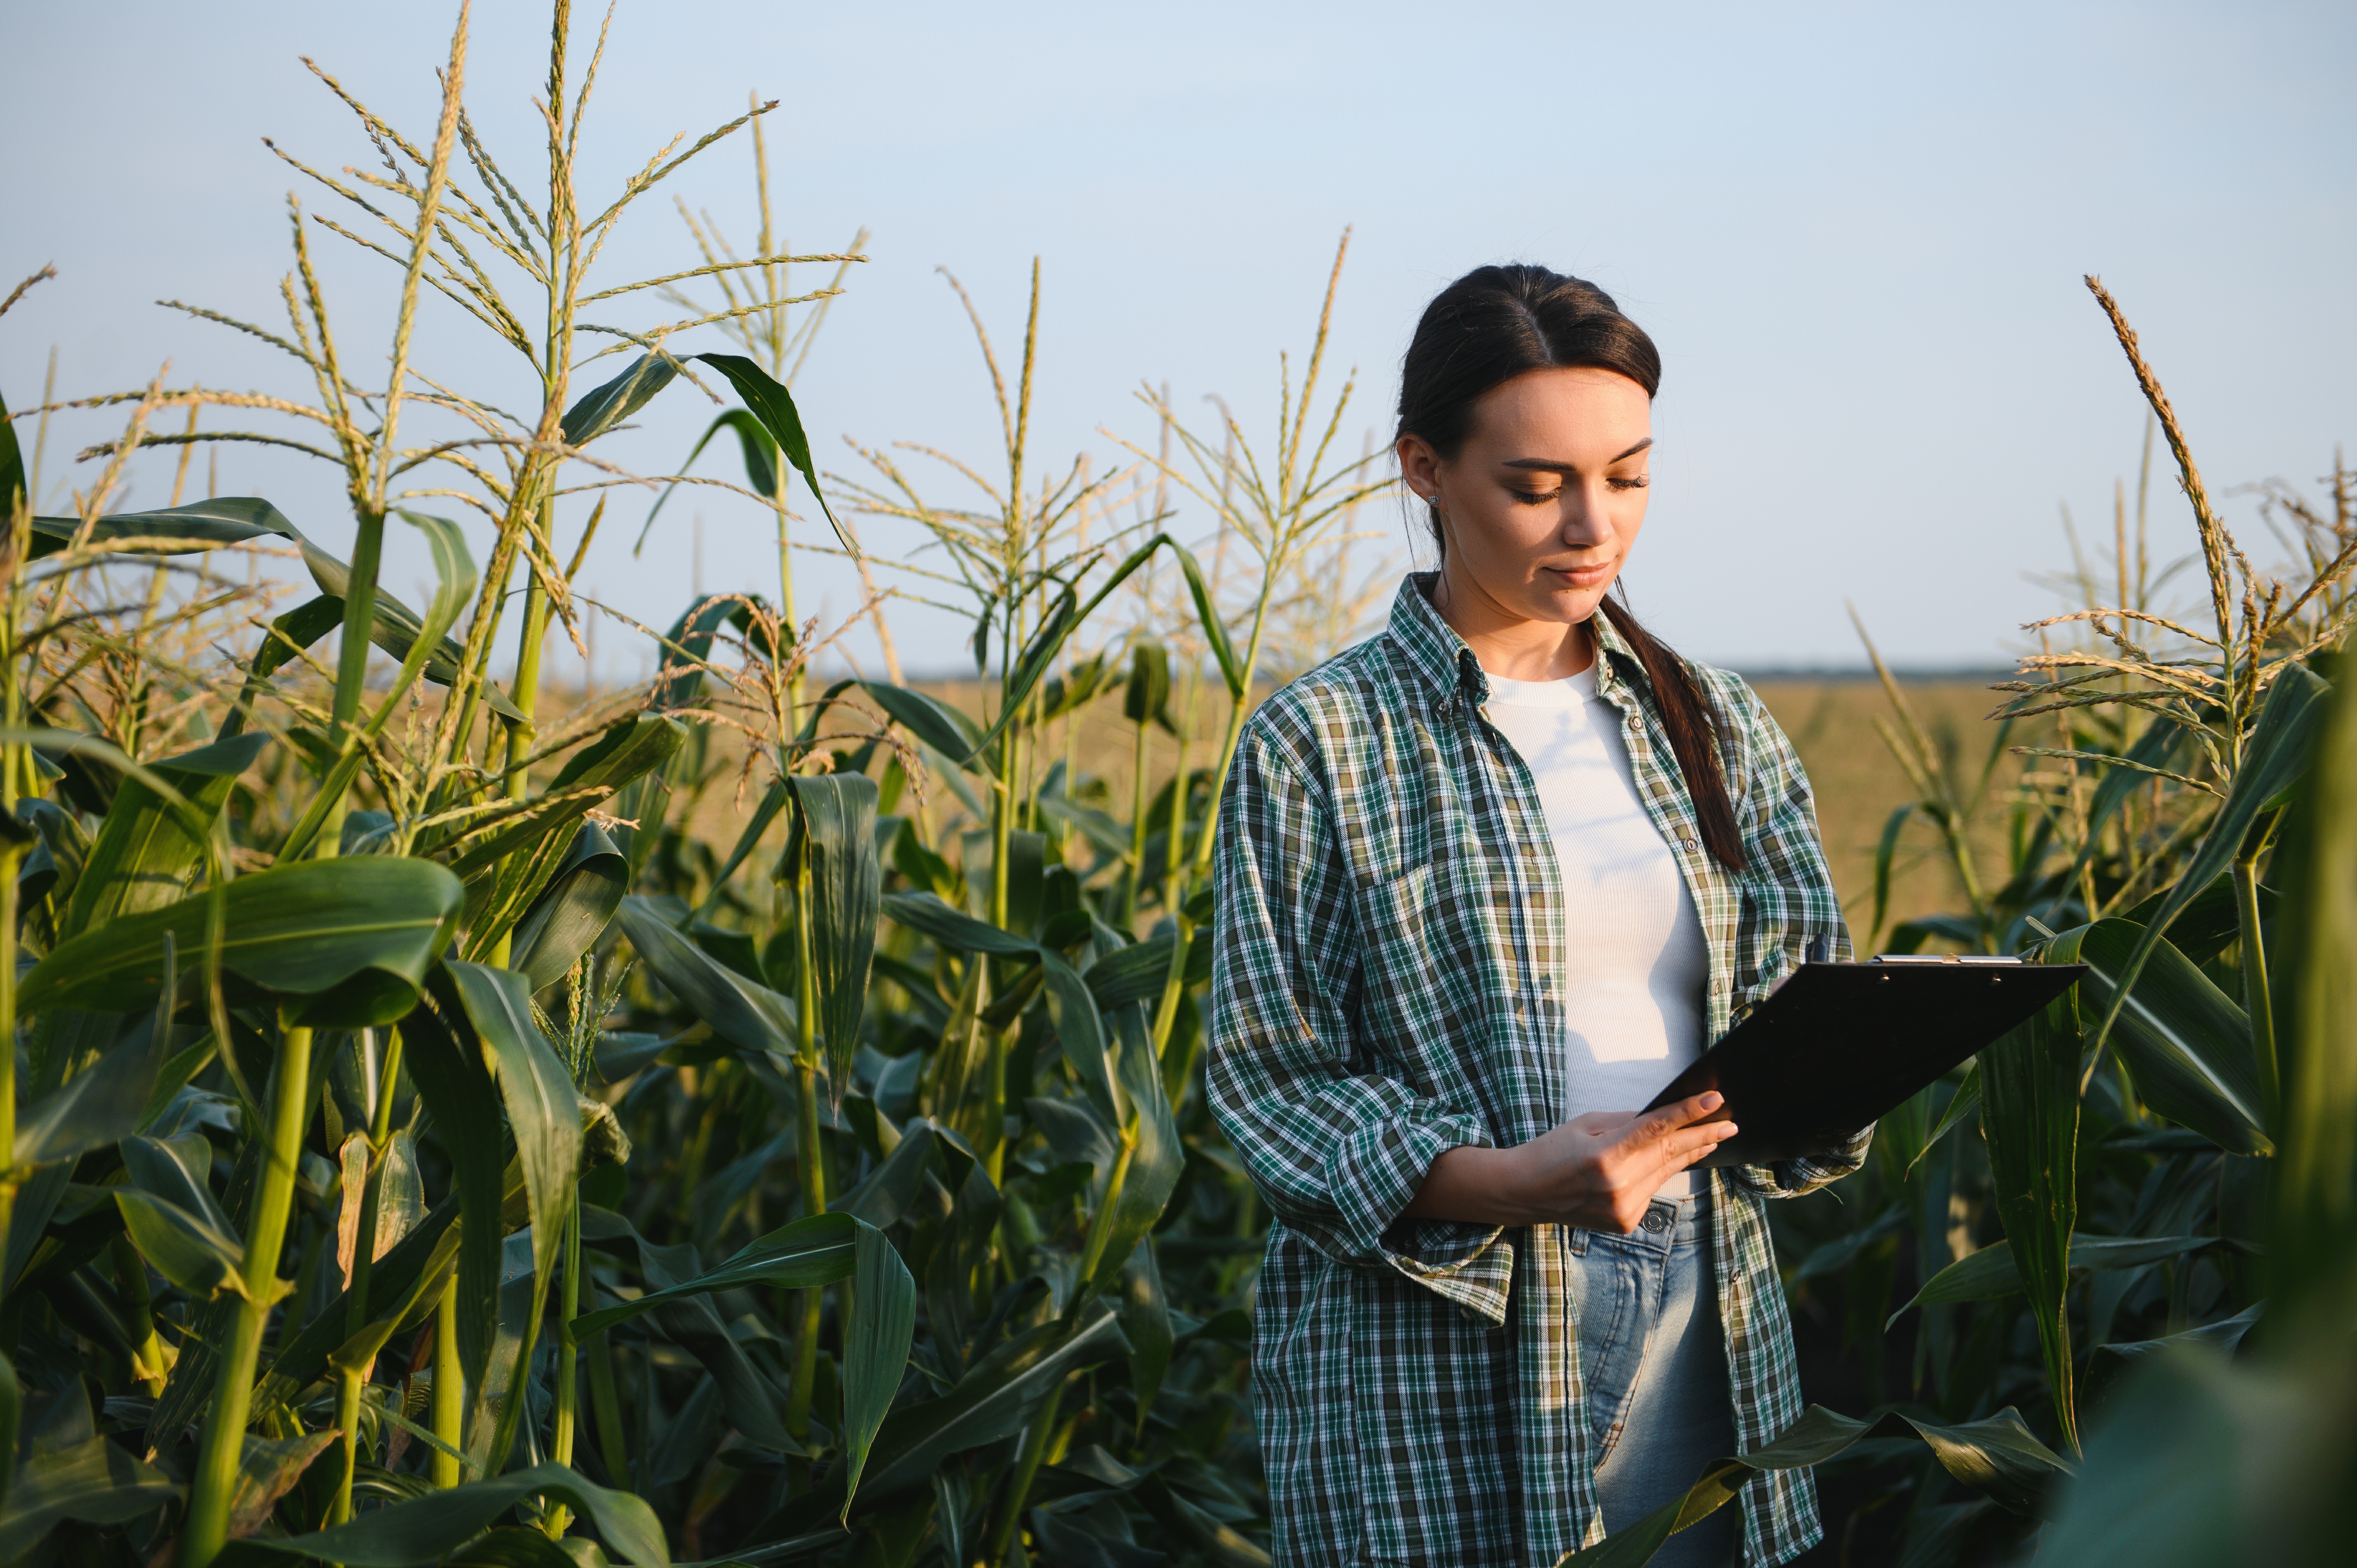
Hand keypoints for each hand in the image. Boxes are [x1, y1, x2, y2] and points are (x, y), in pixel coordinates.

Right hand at [1400, 1092, 1738, 1231]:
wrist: (1525, 1192)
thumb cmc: (1551, 1151)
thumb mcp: (1586, 1123)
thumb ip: (1628, 1122)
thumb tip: (1664, 1117)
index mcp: (1605, 1156)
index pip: (1657, 1129)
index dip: (1689, 1113)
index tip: (1716, 1100)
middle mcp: (1618, 1186)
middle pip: (1671, 1153)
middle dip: (1704, 1135)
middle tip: (1731, 1123)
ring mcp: (1624, 1208)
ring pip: (1666, 1172)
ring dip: (1691, 1153)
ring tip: (1714, 1137)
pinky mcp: (1626, 1222)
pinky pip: (1653, 1190)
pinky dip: (1663, 1173)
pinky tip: (1675, 1160)